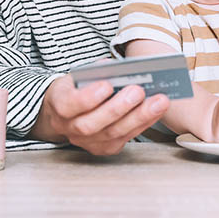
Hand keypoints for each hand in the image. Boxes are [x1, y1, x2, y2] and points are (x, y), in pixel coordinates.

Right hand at [32, 75, 168, 155]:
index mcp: (59, 105)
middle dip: (118, 107)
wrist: (66, 112)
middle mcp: (70, 129)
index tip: (106, 85)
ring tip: (159, 101)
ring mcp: (87, 142)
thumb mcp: (78, 75)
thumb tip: (118, 69)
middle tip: (138, 90)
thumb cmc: (77, 88)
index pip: (69, 105)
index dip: (88, 97)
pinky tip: (157, 110)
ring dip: (139, 117)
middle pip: (93, 124)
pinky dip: (143, 124)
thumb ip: (95, 72)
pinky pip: (125, 138)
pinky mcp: (104, 148)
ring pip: (113, 134)